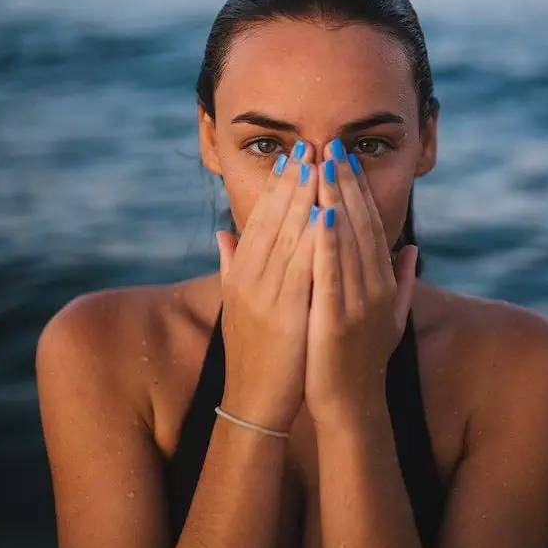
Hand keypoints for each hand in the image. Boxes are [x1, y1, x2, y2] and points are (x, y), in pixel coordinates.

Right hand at [216, 140, 317, 433]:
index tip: (293, 157)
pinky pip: (300, 270)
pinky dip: (312, 240)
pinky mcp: (285, 315)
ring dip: (304, 198)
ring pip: (286, 236)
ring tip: (318, 165)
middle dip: (293, 181)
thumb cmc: (252, 352)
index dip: (276, 187)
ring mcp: (265, 296)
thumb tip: (223, 233)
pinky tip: (325, 214)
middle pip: (273, 220)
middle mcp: (249, 278)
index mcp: (240, 273)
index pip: (259, 220)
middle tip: (310, 145)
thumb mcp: (235, 304)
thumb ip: (230, 265)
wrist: (253, 401)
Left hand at [304, 138, 417, 428]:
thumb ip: (401, 281)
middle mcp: (375, 287)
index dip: (358, 191)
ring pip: (347, 241)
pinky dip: (325, 241)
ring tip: (321, 164)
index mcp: (383, 283)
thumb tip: (410, 248)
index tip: (344, 158)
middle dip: (345, 183)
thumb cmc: (365, 358)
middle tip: (330, 145)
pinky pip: (330, 273)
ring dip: (334, 199)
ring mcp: (359, 303)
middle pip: (360, 225)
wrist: (351, 405)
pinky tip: (317, 212)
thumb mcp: (389, 317)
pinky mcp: (337, 320)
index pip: (371, 227)